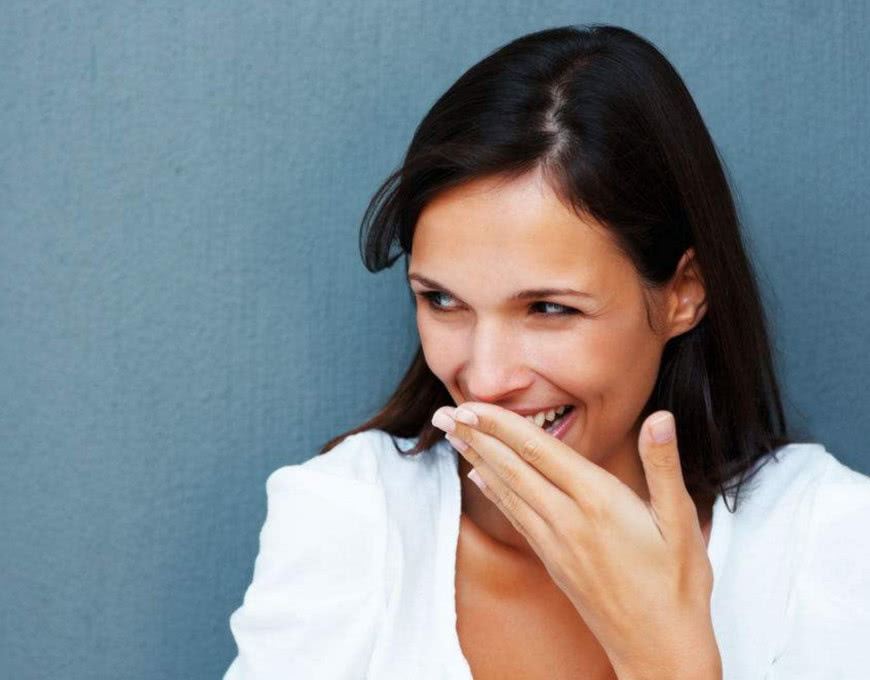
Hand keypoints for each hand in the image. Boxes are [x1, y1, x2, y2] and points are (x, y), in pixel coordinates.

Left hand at [431, 403, 721, 679]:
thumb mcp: (682, 521)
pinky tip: (478, 478)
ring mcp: (556, 542)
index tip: (470, 405)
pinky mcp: (552, 561)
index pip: (538, 450)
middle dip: (476, 437)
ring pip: (507, 491)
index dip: (501, 425)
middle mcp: (568, 519)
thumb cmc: (677, 585)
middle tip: (441, 415)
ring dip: (477, 460)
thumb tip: (660, 417)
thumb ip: (664, 464)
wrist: (658, 651)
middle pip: (512, 468)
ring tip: (452, 436)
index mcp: (599, 501)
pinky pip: (516, 517)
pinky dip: (494, 493)